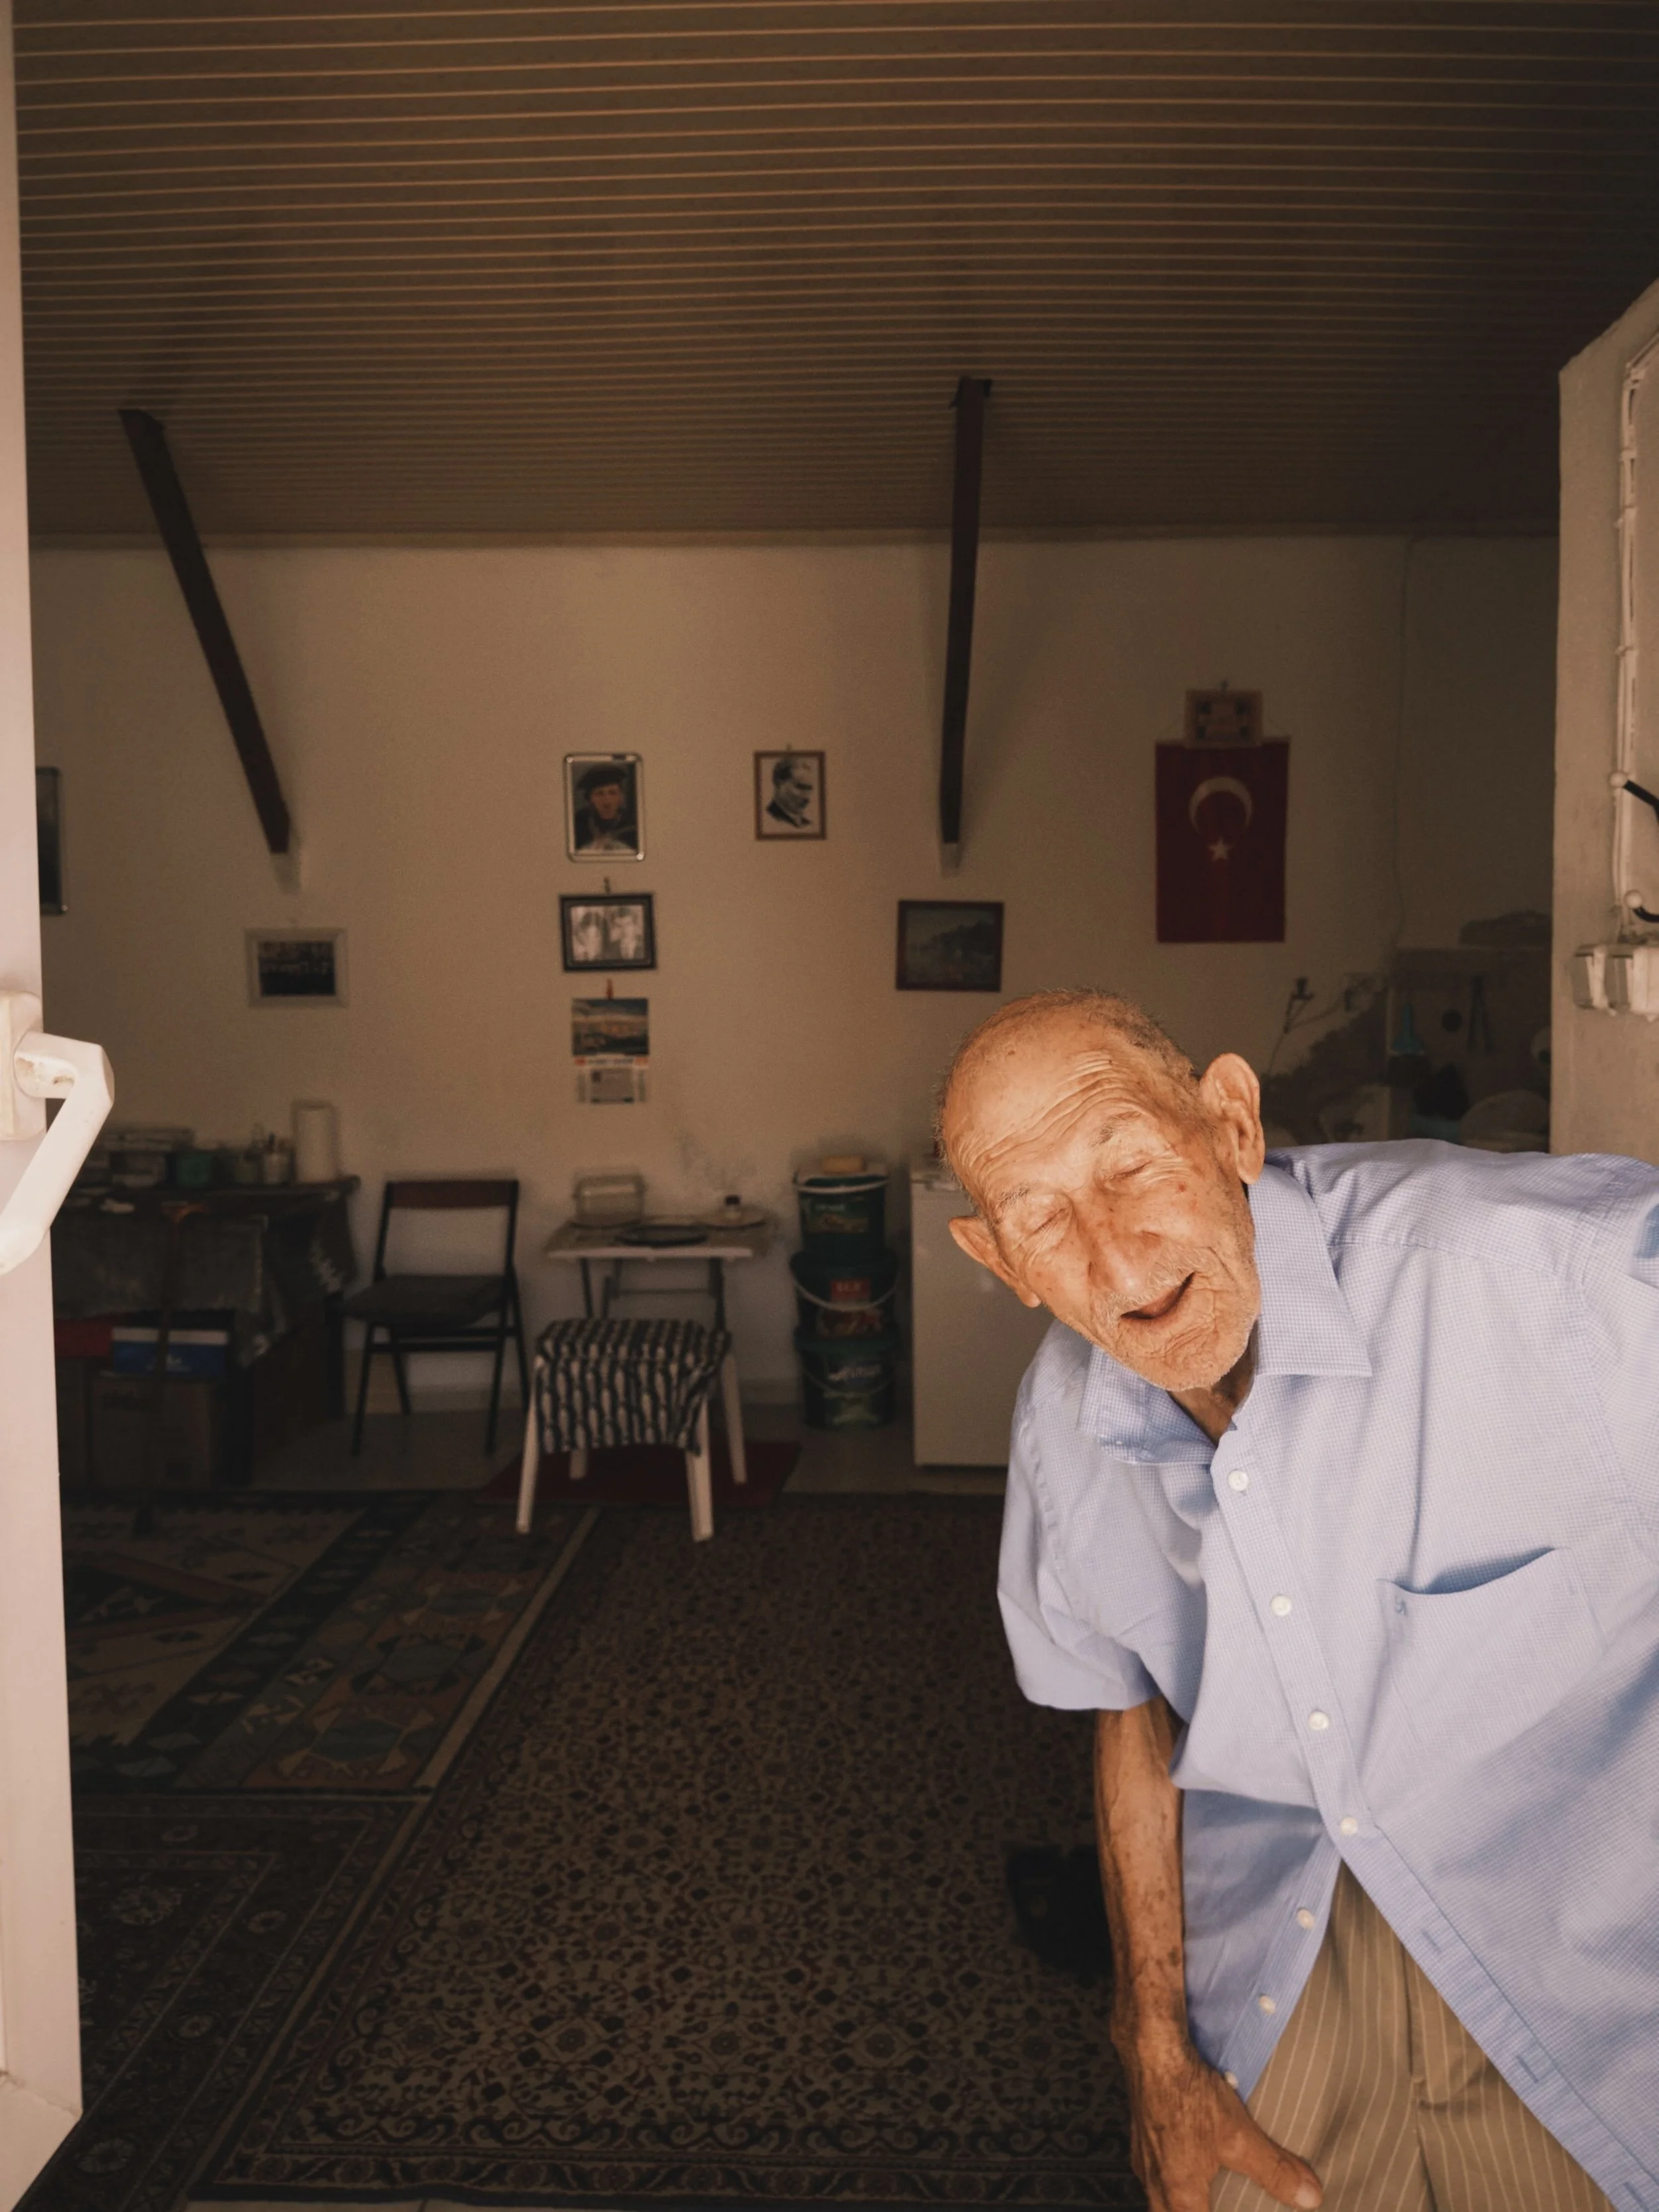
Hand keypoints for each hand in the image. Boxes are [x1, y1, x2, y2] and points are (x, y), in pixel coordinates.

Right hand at [1118, 2035, 1322, 2211]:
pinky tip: (1193, 2150)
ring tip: (1212, 2186)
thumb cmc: (1189, 2096)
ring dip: (1188, 2195)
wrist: (1150, 2052)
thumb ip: (1274, 2170)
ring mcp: (1144, 2161)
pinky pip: (1160, 2168)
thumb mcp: (1239, 2136)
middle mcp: (1156, 2186)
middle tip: (1225, 2202)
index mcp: (1179, 2199)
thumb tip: (1310, 2198)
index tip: (1240, 2209)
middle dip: (1203, 2208)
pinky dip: (1178, 2169)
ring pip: (1164, 2196)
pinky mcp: (1142, 2136)